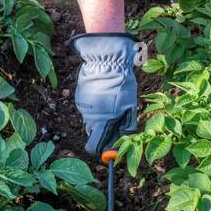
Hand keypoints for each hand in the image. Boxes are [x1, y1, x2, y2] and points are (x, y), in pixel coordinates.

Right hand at [69, 33, 137, 155]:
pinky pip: (88, 107)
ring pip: (91, 119)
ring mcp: (82, 106)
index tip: (110, 146)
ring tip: (111, 102)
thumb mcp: (130, 107)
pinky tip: (103, 93)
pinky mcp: (79, 96)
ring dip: (100, 116)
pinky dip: (95, 105)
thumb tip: (124, 139)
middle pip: (94, 133)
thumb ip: (127, 126)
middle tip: (116, 119)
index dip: (101, 149)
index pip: (93, 147)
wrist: (107, 61)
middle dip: (104, 131)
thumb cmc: (121, 84)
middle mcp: (88, 117)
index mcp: (101, 122)